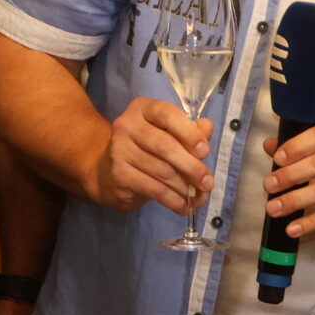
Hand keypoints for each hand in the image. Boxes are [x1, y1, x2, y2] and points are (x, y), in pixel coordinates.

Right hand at [88, 98, 210, 215]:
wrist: (107, 171)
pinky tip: (183, 206)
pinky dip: (172, 199)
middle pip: (165, 146)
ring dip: (185, 188)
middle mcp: (127, 125)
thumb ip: (190, 130)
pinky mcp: (119, 175)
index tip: (205, 151)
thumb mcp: (168, 133)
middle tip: (208, 182)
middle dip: (192, 167)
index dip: (189, 133)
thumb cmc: (147, 148)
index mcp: (143, 109)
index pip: (167, 115)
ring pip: (161, 171)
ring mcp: (120, 150)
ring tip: (199, 197)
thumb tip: (207, 128)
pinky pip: (152, 188)